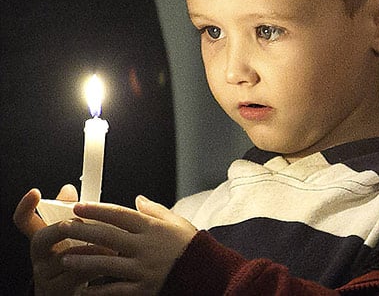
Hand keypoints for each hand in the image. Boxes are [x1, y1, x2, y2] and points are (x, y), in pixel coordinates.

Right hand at [16, 185, 103, 295]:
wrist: (69, 294)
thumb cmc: (75, 261)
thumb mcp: (72, 238)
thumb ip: (71, 215)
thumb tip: (69, 189)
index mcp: (43, 240)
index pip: (24, 222)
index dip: (25, 207)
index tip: (34, 192)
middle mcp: (40, 256)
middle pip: (42, 237)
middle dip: (66, 227)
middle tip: (84, 223)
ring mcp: (47, 274)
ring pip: (68, 255)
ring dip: (94, 248)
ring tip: (113, 246)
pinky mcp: (60, 289)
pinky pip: (81, 273)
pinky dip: (100, 265)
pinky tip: (113, 263)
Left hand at [51, 196, 197, 294]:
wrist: (206, 272)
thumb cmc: (192, 245)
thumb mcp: (177, 222)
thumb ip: (155, 210)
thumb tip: (137, 199)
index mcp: (152, 228)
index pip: (119, 215)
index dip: (97, 210)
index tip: (79, 206)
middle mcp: (145, 246)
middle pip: (107, 236)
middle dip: (83, 231)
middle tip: (63, 227)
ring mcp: (143, 268)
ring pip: (106, 264)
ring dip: (84, 260)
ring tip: (65, 258)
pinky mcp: (144, 288)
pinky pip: (116, 290)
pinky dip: (98, 291)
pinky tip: (83, 290)